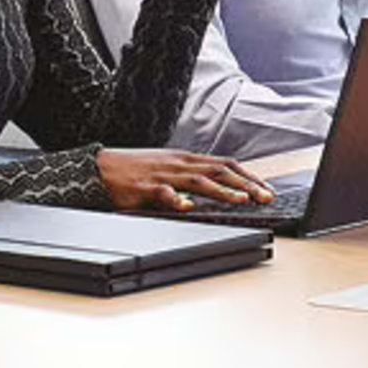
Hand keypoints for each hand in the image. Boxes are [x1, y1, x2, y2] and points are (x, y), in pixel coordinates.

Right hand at [92, 151, 270, 213]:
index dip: (249, 176)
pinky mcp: (145, 187)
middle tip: (266, 197)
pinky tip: (189, 208)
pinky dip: (177, 200)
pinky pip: (163, 193)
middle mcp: (180, 164)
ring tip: (241, 200)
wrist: (101, 168)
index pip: (226, 164)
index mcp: (188, 159)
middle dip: (246, 184)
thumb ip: (193, 177)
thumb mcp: (171, 169)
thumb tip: (221, 188)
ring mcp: (164, 174)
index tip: (267, 189)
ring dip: (222, 191)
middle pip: (220, 171)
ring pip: (198, 180)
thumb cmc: (137, 171)